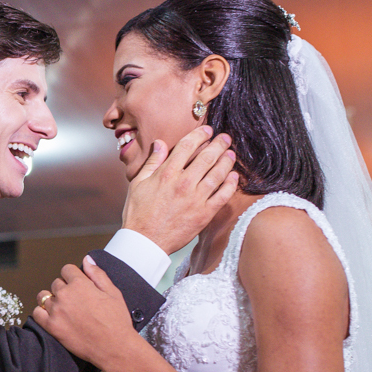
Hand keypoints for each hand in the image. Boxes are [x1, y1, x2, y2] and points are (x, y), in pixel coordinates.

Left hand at [32, 258, 134, 364]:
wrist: (114, 347)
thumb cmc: (116, 321)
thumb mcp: (112, 292)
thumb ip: (97, 274)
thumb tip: (86, 260)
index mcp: (80, 284)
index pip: (66, 270)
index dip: (73, 277)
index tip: (78, 285)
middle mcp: (65, 295)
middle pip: (56, 283)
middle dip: (64, 289)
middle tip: (76, 301)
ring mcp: (56, 311)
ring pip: (44, 297)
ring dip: (52, 300)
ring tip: (64, 309)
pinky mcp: (51, 326)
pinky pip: (36, 314)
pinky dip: (41, 313)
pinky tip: (52, 316)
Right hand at [122, 125, 237, 253]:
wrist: (145, 241)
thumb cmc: (138, 214)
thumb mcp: (138, 184)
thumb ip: (152, 162)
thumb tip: (159, 143)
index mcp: (166, 174)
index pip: (187, 146)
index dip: (199, 135)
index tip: (207, 130)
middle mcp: (183, 183)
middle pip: (206, 156)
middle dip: (218, 144)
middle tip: (226, 138)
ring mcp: (196, 199)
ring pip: (217, 173)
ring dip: (226, 161)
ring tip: (231, 153)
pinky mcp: (204, 214)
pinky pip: (222, 195)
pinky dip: (230, 184)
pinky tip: (234, 177)